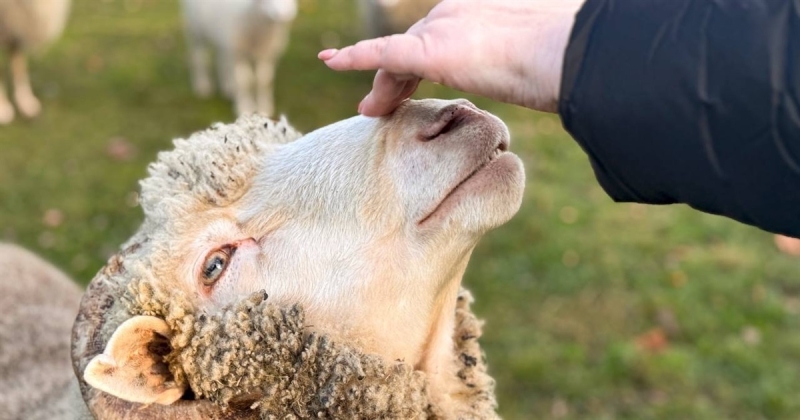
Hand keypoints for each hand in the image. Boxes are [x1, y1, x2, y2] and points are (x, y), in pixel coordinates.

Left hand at [319, 0, 584, 115]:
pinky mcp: (431, 49)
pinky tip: (333, 61)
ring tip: (369, 111)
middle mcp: (455, 15)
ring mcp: (442, 27)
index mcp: (479, 18)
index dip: (419, 66)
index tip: (413, 84)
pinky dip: (353, 57)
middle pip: (410, 50)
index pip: (437, 40)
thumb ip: (525, 71)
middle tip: (381, 106)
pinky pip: (381, 54)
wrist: (569, 53)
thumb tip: (547, 87)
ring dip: (380, 85)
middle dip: (394, 80)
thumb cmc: (565, 65)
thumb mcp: (541, 68)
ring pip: (395, 58)